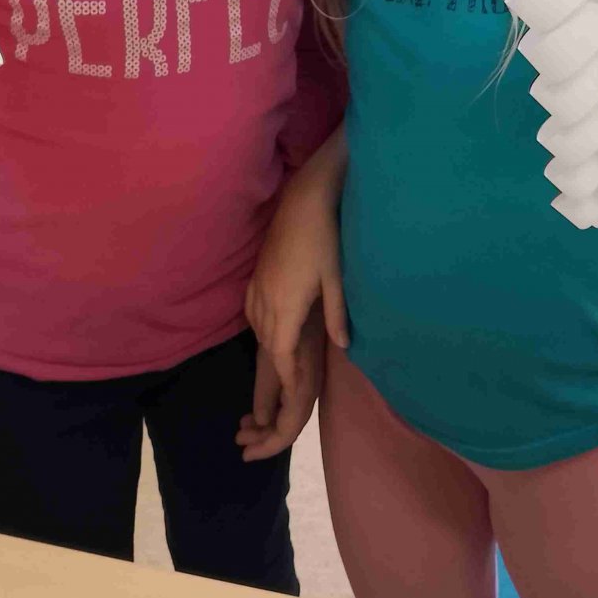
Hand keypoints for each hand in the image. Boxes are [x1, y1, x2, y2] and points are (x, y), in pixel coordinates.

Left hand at [236, 314, 324, 461]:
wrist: (307, 287)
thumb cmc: (289, 320)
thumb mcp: (268, 357)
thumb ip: (266, 390)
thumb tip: (261, 421)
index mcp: (302, 388)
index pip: (288, 430)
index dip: (268, 446)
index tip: (245, 454)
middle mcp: (308, 387)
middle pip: (288, 426)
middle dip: (263, 438)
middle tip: (238, 440)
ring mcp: (306, 379)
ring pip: (287, 414)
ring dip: (265, 425)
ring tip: (242, 428)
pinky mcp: (302, 370)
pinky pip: (287, 401)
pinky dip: (270, 410)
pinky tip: (255, 410)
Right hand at [246, 182, 347, 400]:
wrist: (303, 201)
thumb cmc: (324, 238)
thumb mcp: (335, 278)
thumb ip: (337, 315)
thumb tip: (343, 346)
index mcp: (287, 305)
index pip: (282, 353)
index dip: (287, 377)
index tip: (293, 396)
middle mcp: (267, 300)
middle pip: (268, 345)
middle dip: (277, 369)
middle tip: (288, 388)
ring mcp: (258, 287)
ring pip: (258, 329)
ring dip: (270, 347)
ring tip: (282, 363)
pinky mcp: (256, 275)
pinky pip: (253, 311)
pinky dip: (261, 327)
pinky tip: (271, 327)